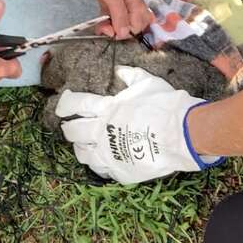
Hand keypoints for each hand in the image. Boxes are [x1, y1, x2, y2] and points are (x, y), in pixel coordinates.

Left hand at [56, 66, 223, 183]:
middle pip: (73, 131)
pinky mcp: (119, 171)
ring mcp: (109, 154)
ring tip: (84, 146)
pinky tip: (103, 161)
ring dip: (80, 148)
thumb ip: (131, 76)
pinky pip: (101, 170)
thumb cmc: (164, 104)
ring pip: (82, 154)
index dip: (65, 103)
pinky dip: (100, 164)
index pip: (77, 104)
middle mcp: (102, 131)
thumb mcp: (148, 83)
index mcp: (107, 108)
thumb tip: (119, 70)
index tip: (62, 104)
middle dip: (68, 128)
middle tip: (69, 127)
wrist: (180, 134)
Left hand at [65, 0, 151, 39]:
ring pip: (120, 17)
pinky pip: (109, 11)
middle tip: (107, 31)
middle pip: (132, 20)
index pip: (140, 22)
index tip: (114, 33)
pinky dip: (105, 19)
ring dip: (112, 26)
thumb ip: (119, 14)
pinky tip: (98, 24)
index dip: (129, 31)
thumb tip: (126, 34)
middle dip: (122, 30)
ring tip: (100, 28)